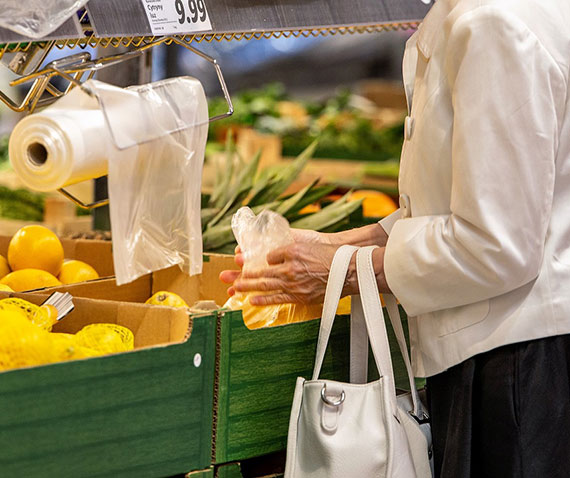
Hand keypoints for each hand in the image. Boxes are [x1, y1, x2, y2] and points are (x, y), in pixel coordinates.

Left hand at [219, 229, 333, 295]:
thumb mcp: (308, 242)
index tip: (243, 259)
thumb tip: (274, 251)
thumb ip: (290, 243)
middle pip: (261, 271)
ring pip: (266, 285)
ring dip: (248, 287)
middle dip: (242, 274)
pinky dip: (264, 300)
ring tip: (234, 288)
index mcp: (291, 251)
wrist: (347, 269)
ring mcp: (293, 282)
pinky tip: (251, 300)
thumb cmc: (329, 254)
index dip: (256, 259)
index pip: (269, 256)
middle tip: (226, 275)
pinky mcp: (299, 295)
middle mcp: (289, 266)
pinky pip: (278, 299)